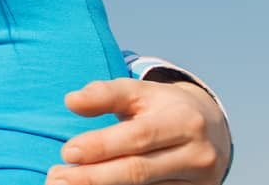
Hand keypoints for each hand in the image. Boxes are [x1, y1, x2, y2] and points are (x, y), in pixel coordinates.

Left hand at [46, 78, 230, 184]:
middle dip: (94, 177)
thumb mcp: (139, 92)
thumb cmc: (162, 108)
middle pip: (138, 171)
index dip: (102, 145)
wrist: (211, 132)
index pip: (138, 137)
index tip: (67, 152)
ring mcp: (198, 182)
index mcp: (184, 122)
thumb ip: (105, 94)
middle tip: (57, 179)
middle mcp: (197, 156)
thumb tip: (71, 101)